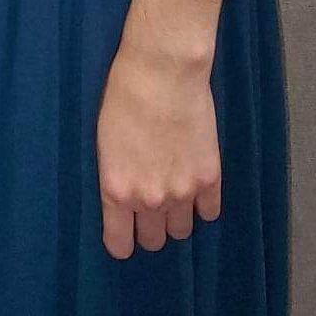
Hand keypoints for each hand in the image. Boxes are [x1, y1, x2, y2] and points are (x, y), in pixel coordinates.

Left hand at [95, 40, 221, 257]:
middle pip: (153, 240)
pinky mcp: (209, 178)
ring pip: (182, 231)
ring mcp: (183, 192)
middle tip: (150, 205)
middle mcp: (150, 200)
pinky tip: (195, 183)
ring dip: (177, 216)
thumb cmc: (123, 96)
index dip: (121, 240)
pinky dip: (203, 202)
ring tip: (173, 191)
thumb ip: (117, 179)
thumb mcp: (105, 142)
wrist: (162, 71)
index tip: (124, 232)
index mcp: (117, 191)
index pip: (119, 244)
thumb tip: (124, 199)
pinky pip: (210, 212)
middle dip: (150, 227)